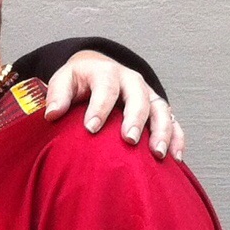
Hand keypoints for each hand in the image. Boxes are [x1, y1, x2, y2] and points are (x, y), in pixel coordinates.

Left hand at [43, 50, 184, 160]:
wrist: (97, 72)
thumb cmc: (78, 82)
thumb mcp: (63, 80)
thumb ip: (57, 95)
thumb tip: (52, 114)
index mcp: (107, 73)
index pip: (105, 88)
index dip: (99, 108)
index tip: (91, 128)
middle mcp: (131, 81)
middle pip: (139, 98)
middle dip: (135, 119)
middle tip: (129, 140)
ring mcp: (148, 94)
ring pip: (161, 110)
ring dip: (162, 131)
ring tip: (158, 154)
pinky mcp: (158, 108)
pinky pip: (173, 121)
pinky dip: (176, 138)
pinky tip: (175, 158)